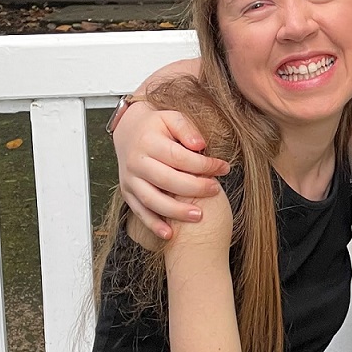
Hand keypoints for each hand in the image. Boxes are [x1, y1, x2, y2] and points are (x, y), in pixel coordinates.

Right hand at [113, 100, 230, 239]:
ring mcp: (130, 179)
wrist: (128, 132)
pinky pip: (139, 211)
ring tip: (199, 217)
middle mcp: (136, 162)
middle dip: (194, 188)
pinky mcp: (127, 192)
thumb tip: (200, 145)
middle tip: (215, 190)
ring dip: (175, 211)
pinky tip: (169, 234)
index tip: (223, 167)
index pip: (179, 157)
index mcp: (148, 142)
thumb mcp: (171, 117)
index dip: (203, 164)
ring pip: (151, 199)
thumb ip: (186, 128)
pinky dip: (153, 224)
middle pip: (166, 180)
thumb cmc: (157, 126)